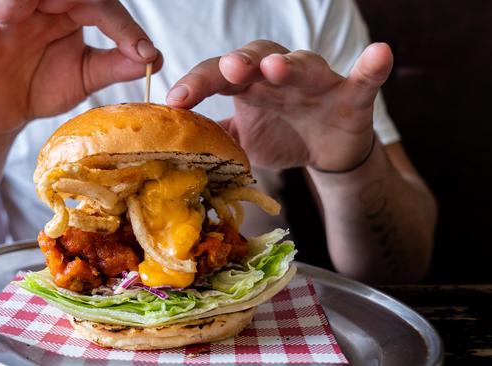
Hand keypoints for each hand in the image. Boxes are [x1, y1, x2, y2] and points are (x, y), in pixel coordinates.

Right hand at [0, 0, 160, 134]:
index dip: (125, 27)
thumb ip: (116, 65)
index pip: (100, 6)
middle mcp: (40, 8)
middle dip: (81, 1)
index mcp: (69, 12)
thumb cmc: (46, 86)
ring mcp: (8, 19)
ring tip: (30, 17)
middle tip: (96, 17)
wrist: (8, 113)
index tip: (145, 53)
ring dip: (26, 1)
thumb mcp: (86, 76)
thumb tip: (156, 58)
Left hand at [166, 40, 392, 171]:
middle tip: (228, 71)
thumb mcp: (242, 140)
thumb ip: (214, 136)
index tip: (176, 100)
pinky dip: (372, 66)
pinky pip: (363, 78)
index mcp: (250, 85)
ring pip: (304, 64)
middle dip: (242, 63)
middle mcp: (279, 75)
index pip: (218, 77)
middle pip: (257, 59)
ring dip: (291, 64)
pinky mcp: (351, 94)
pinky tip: (380, 53)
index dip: (197, 84)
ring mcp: (316, 81)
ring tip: (276, 67)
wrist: (326, 151)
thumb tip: (175, 142)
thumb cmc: (280, 136)